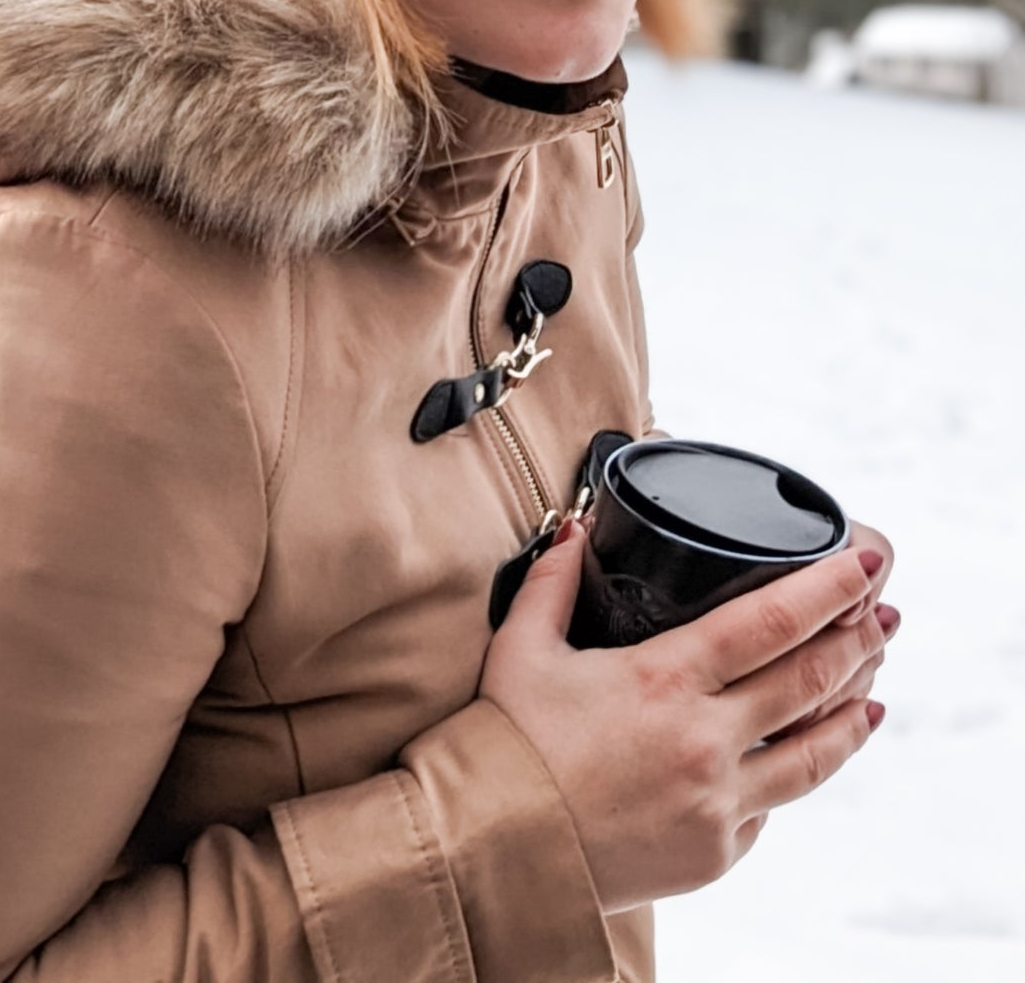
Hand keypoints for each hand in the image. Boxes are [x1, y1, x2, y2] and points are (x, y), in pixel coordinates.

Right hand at [479, 523, 890, 913]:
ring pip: (813, 754)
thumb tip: (571, 528)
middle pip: (808, 681)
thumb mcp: (522, 647)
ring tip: (875, 691)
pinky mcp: (717, 851)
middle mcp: (704, 739)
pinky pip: (769, 807)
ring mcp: (718, 801)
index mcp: (663, 678)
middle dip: (855, 642)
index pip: (769, 622)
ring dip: (851, 716)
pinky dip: (789, 775)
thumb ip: (554, 581)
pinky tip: (802, 757)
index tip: (860, 566)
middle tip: (882, 616)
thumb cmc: (507, 742)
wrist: (497, 846)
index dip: (824, 590)